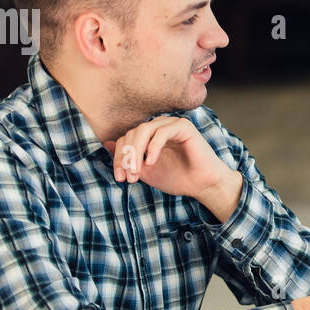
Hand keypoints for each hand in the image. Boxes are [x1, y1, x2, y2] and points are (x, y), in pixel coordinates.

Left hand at [103, 115, 239, 209]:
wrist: (203, 185)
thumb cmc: (178, 178)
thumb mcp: (146, 171)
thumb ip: (128, 159)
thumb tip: (106, 145)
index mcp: (150, 135)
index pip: (126, 139)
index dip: (118, 158)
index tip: (120, 178)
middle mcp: (159, 126)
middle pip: (132, 133)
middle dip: (126, 156)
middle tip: (129, 177)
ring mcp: (171, 124)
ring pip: (144, 130)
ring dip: (136, 152)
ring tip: (138, 171)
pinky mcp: (184, 126)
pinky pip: (162, 132)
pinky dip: (154, 147)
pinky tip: (152, 162)